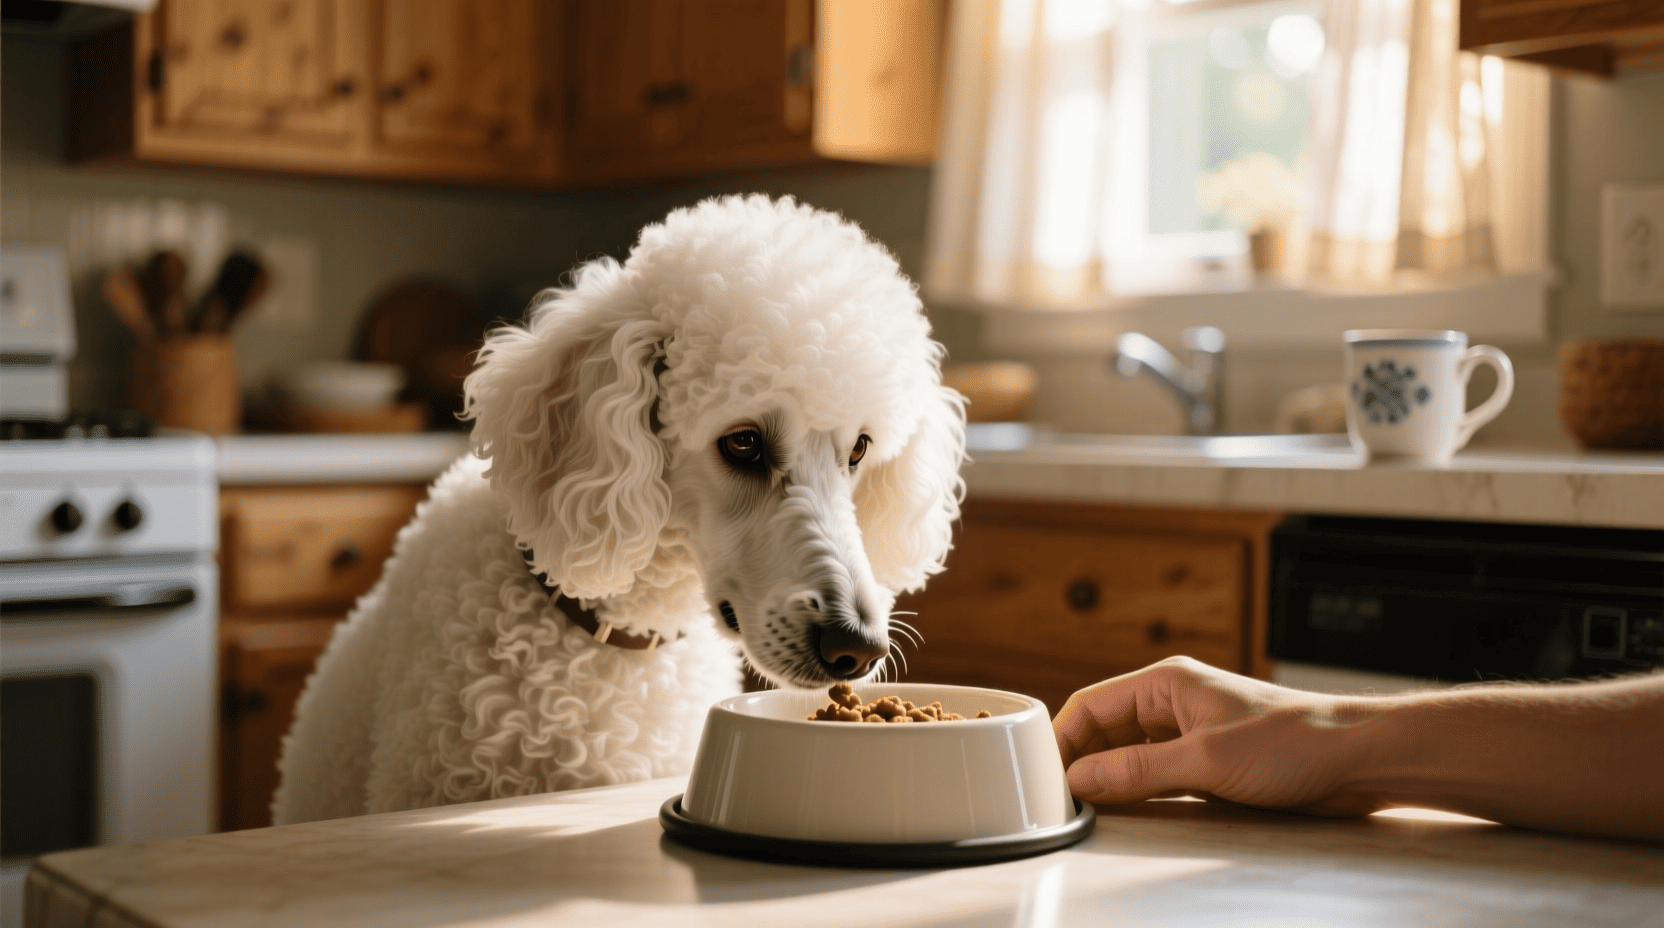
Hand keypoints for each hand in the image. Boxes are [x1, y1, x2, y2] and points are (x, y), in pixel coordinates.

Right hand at [1052, 656, 1378, 816]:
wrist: (1358, 759)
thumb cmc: (1296, 741)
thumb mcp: (1205, 760)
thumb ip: (1137, 770)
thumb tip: (1082, 780)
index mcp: (1166, 683)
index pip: (1090, 706)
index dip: (1062, 741)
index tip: (1045, 777)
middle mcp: (1174, 703)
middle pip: (1104, 731)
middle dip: (1082, 762)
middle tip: (1063, 800)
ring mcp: (1191, 732)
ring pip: (1128, 754)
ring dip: (1109, 778)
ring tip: (1090, 808)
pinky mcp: (1209, 760)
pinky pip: (1156, 772)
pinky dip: (1137, 789)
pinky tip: (1130, 808)